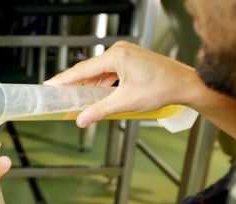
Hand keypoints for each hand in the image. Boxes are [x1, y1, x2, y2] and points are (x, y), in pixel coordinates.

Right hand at [44, 41, 199, 127]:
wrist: (185, 85)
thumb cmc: (162, 88)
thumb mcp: (125, 102)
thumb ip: (99, 110)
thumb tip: (81, 120)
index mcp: (116, 56)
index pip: (82, 69)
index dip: (64, 80)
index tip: (49, 85)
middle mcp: (120, 51)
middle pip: (89, 69)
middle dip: (75, 83)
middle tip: (59, 94)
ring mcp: (126, 54)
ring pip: (99, 71)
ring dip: (89, 85)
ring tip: (76, 98)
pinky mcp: (131, 60)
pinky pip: (110, 71)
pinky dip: (102, 83)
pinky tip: (97, 94)